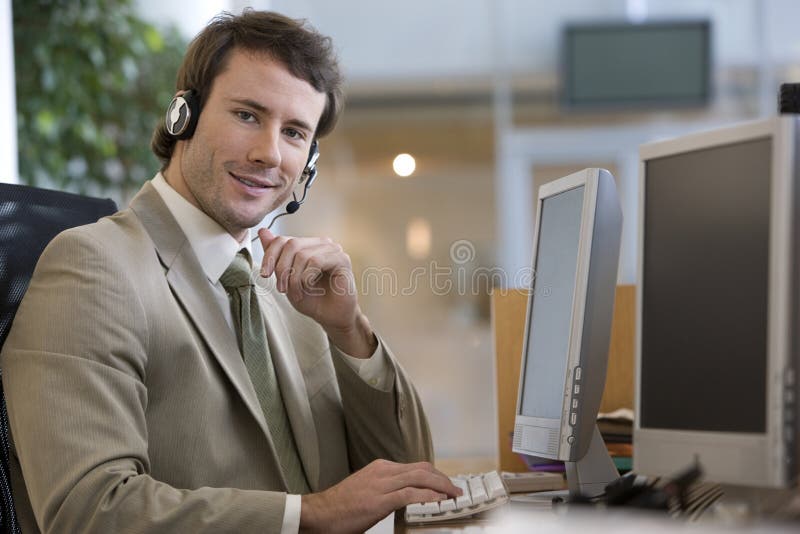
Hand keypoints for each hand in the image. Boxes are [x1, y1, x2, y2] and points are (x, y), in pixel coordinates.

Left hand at [259, 229, 375, 356]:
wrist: (331, 317)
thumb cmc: (312, 299)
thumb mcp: (287, 278)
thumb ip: (276, 256)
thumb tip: (262, 231)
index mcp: (307, 245)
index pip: (282, 240)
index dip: (269, 256)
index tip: (264, 275)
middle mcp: (320, 244)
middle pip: (291, 244)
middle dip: (282, 269)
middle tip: (282, 289)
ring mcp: (332, 249)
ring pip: (302, 255)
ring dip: (295, 279)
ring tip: (298, 293)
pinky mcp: (342, 259)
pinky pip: (316, 261)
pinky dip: (307, 277)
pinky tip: (309, 286)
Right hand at [299, 459, 461, 533]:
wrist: (319, 513)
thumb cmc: (340, 506)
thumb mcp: (367, 489)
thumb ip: (385, 488)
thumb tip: (405, 496)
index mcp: (381, 467)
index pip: (416, 466)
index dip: (435, 475)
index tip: (446, 485)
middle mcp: (383, 471)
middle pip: (423, 469)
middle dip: (443, 479)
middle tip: (456, 490)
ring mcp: (381, 484)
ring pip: (420, 478)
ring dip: (441, 487)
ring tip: (453, 496)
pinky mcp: (380, 500)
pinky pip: (411, 494)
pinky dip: (428, 496)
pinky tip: (438, 501)